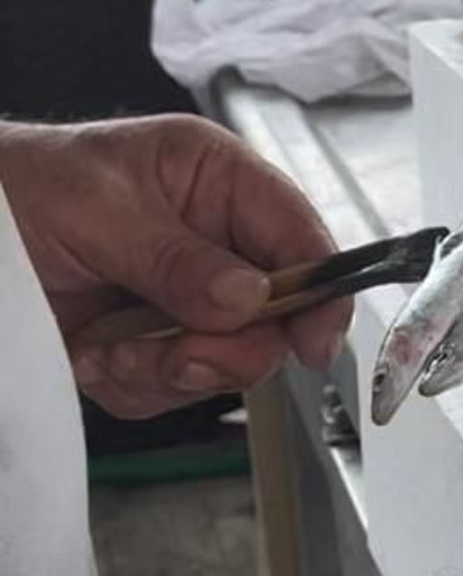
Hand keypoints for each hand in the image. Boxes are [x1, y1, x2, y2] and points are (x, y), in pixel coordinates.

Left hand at [0, 116, 350, 419]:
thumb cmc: (19, 186)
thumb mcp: (99, 208)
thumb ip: (177, 257)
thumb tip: (249, 298)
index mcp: (218, 183)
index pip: (299, 236)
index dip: (320, 292)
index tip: (313, 342)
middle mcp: (216, 244)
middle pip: (275, 318)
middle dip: (226, 348)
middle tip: (180, 355)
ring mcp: (187, 300)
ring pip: (224, 364)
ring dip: (163, 370)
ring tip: (106, 347)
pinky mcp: (152, 346)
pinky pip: (171, 391)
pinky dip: (129, 384)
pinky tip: (91, 353)